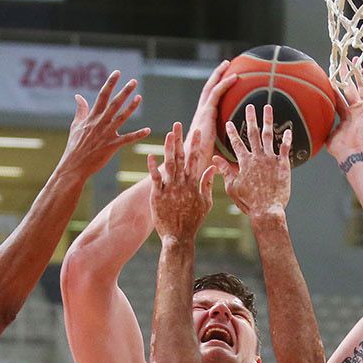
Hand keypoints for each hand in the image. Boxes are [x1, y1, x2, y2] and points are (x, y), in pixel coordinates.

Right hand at [59, 70, 150, 177]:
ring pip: (121, 118)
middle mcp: (100, 123)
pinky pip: (127, 139)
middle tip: (134, 81)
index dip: (110, 83)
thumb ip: (80, 110)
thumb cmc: (74, 146)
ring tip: (139, 97)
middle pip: (114, 104)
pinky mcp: (111, 146)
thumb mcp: (76, 125)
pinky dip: (138, 135)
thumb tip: (78, 96)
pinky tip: (147, 130)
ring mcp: (106, 134)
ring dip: (131, 107)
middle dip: (124, 92)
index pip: (102, 96)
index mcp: (92, 117)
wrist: (74, 166)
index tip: (117, 73)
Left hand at [148, 122, 215, 241]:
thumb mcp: (205, 203)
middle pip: (181, 157)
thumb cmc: (193, 221)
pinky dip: (153, 167)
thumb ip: (207, 184)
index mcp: (194, 184)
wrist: (179, 237)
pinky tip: (150, 155)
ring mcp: (170, 189)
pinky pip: (155, 179)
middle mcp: (182, 184)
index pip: (195, 160)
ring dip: (168, 148)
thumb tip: (211, 168)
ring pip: (169, 164)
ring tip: (168, 134)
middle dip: (180, 140)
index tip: (196, 131)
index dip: (195, 145)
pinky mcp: (158, 196)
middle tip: (178, 124)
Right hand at [185, 60, 236, 171]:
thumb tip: (242, 163)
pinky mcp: (206, 113)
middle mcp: (201, 114)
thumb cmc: (201, 165)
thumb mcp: (218, 156)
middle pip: (209, 90)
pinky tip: (235, 77)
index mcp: (203, 122)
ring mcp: (202, 113)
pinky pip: (216, 94)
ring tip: (228, 63)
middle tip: (226, 64)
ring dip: (219, 74)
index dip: (217, 90)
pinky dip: (225, 83)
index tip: (225, 81)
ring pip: (211, 87)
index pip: (210, 102)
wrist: (190, 166)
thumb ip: (228, 155)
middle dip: (216, 76)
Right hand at [211, 104, 291, 217]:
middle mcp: (257, 157)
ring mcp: (271, 159)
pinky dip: (287, 138)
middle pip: (253, 133)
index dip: (232, 132)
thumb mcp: (232, 187)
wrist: (267, 210)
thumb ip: (225, 171)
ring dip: (268, 120)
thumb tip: (215, 159)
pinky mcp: (283, 165)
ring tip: (268, 107)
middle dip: (250, 118)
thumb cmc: (248, 202)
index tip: (228, 122)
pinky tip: (289, 129)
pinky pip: (286, 148)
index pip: (236, 143)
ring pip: (269, 135)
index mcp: (244, 162)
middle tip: (249, 106)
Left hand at [327, 60, 362, 161]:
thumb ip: (323, 126)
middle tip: (342, 62)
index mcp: (347, 116)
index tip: (329, 76)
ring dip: (357, 74)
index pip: (339, 97)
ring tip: (353, 60)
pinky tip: (362, 71)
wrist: (352, 153)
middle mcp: (356, 111)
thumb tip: (311, 124)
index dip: (334, 87)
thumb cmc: (341, 149)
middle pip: (350, 89)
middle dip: (346, 76)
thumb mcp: (328, 135)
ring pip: (361, 87)